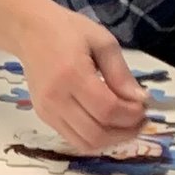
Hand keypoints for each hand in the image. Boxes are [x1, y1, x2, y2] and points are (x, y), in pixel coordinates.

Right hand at [12, 6, 148, 150]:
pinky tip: (107, 124)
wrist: (29, 32)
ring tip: (126, 125)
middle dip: (125, 132)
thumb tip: (140, 101)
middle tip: (140, 120)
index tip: (145, 106)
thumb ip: (121, 74)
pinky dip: (96, 138)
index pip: (107, 109)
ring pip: (85, 143)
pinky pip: (74, 139)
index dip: (132, 115)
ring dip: (112, 140)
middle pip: (96, 133)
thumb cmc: (68, 30)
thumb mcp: (103, 42)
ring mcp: (47, 111)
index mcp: (72, 74)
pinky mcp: (44, 117)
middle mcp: (56, 98)